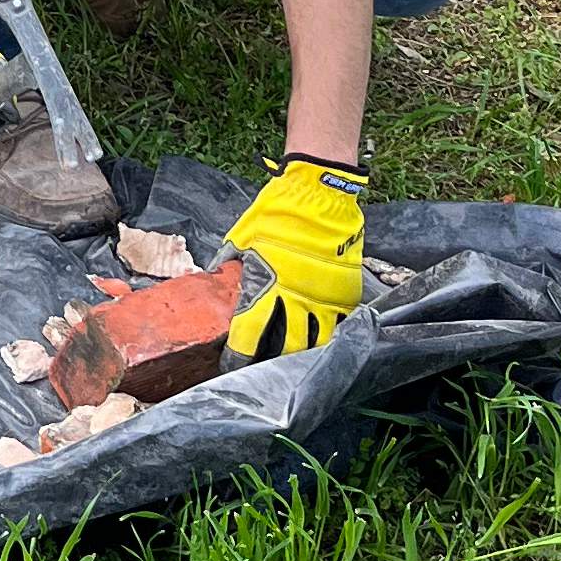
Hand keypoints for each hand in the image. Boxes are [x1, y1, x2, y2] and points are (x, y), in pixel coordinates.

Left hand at [218, 158, 365, 360]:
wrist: (320, 192)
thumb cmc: (278, 210)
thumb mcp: (243, 234)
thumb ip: (230, 258)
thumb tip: (214, 272)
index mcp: (264, 285)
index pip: (247, 336)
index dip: (239, 359)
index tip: (233, 367)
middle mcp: (294, 298)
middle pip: (284, 349)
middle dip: (274, 364)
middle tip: (267, 369)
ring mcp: (323, 298)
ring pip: (316, 344)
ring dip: (304, 355)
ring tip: (297, 363)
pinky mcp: (346, 292)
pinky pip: (340, 325)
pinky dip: (331, 335)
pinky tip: (324, 341)